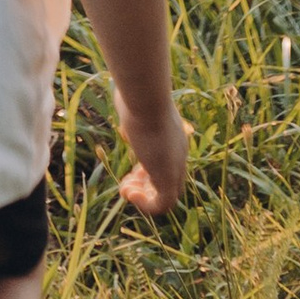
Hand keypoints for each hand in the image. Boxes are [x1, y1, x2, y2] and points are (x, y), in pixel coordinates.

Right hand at [117, 101, 189, 215]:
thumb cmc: (136, 96)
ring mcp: (174, 166)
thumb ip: (132, 105)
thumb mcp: (135, 102)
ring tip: (126, 192)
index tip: (130, 172)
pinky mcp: (167, 177)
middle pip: (168, 182)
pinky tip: (128, 194)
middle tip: (126, 183)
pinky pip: (163, 205)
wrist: (146, 100)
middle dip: (145, 187)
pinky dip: (146, 206)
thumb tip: (122, 92)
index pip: (166, 165)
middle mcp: (177, 154)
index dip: (147, 173)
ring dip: (144, 198)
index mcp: (172, 139)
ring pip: (167, 197)